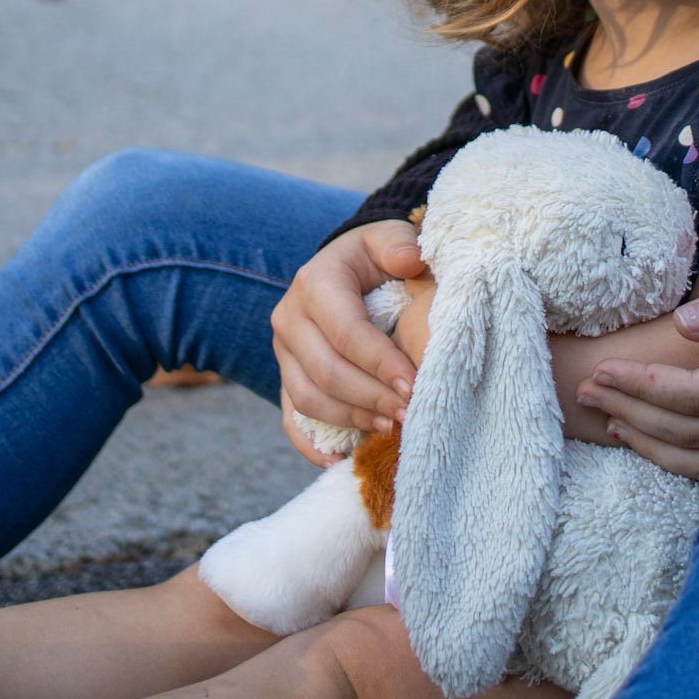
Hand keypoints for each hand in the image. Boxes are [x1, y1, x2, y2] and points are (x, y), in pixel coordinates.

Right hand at [272, 223, 426, 465]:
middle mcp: (289, 318)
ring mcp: (283, 353)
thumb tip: (409, 260)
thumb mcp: (390, 238)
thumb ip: (401, 244)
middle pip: (325, 372)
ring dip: (352, 420)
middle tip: (411, 413)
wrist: (350, 270)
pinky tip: (344, 460)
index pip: (347, 332)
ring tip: (393, 427)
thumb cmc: (380, 258)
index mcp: (315, 282)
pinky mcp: (287, 378)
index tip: (415, 385)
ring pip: (308, 399)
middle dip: (371, 398)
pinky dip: (313, 445)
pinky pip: (291, 419)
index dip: (381, 363)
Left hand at [577, 269, 698, 482]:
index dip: (642, 385)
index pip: (692, 395)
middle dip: (631, 410)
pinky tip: (650, 443)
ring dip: (648, 442)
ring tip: (606, 417)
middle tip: (585, 390)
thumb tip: (683, 326)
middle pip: (686, 430)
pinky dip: (679, 461)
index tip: (603, 369)